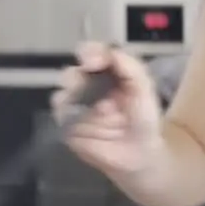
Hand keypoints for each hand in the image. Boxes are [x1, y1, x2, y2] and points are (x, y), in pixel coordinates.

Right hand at [50, 42, 162, 174]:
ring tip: (84, 99)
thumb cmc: (144, 120)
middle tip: (85, 83)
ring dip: (70, 90)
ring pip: (62, 88)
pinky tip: (78, 113)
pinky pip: (59, 111)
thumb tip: (109, 51)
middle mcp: (91, 86)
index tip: (92, 60)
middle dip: (78, 73)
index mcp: (109, 74)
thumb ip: (130, 66)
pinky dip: (65, 108)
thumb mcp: (144, 88)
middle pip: (75, 70)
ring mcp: (78, 105)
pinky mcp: (68, 123)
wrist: (139, 154)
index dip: (91, 52)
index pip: (94, 54)